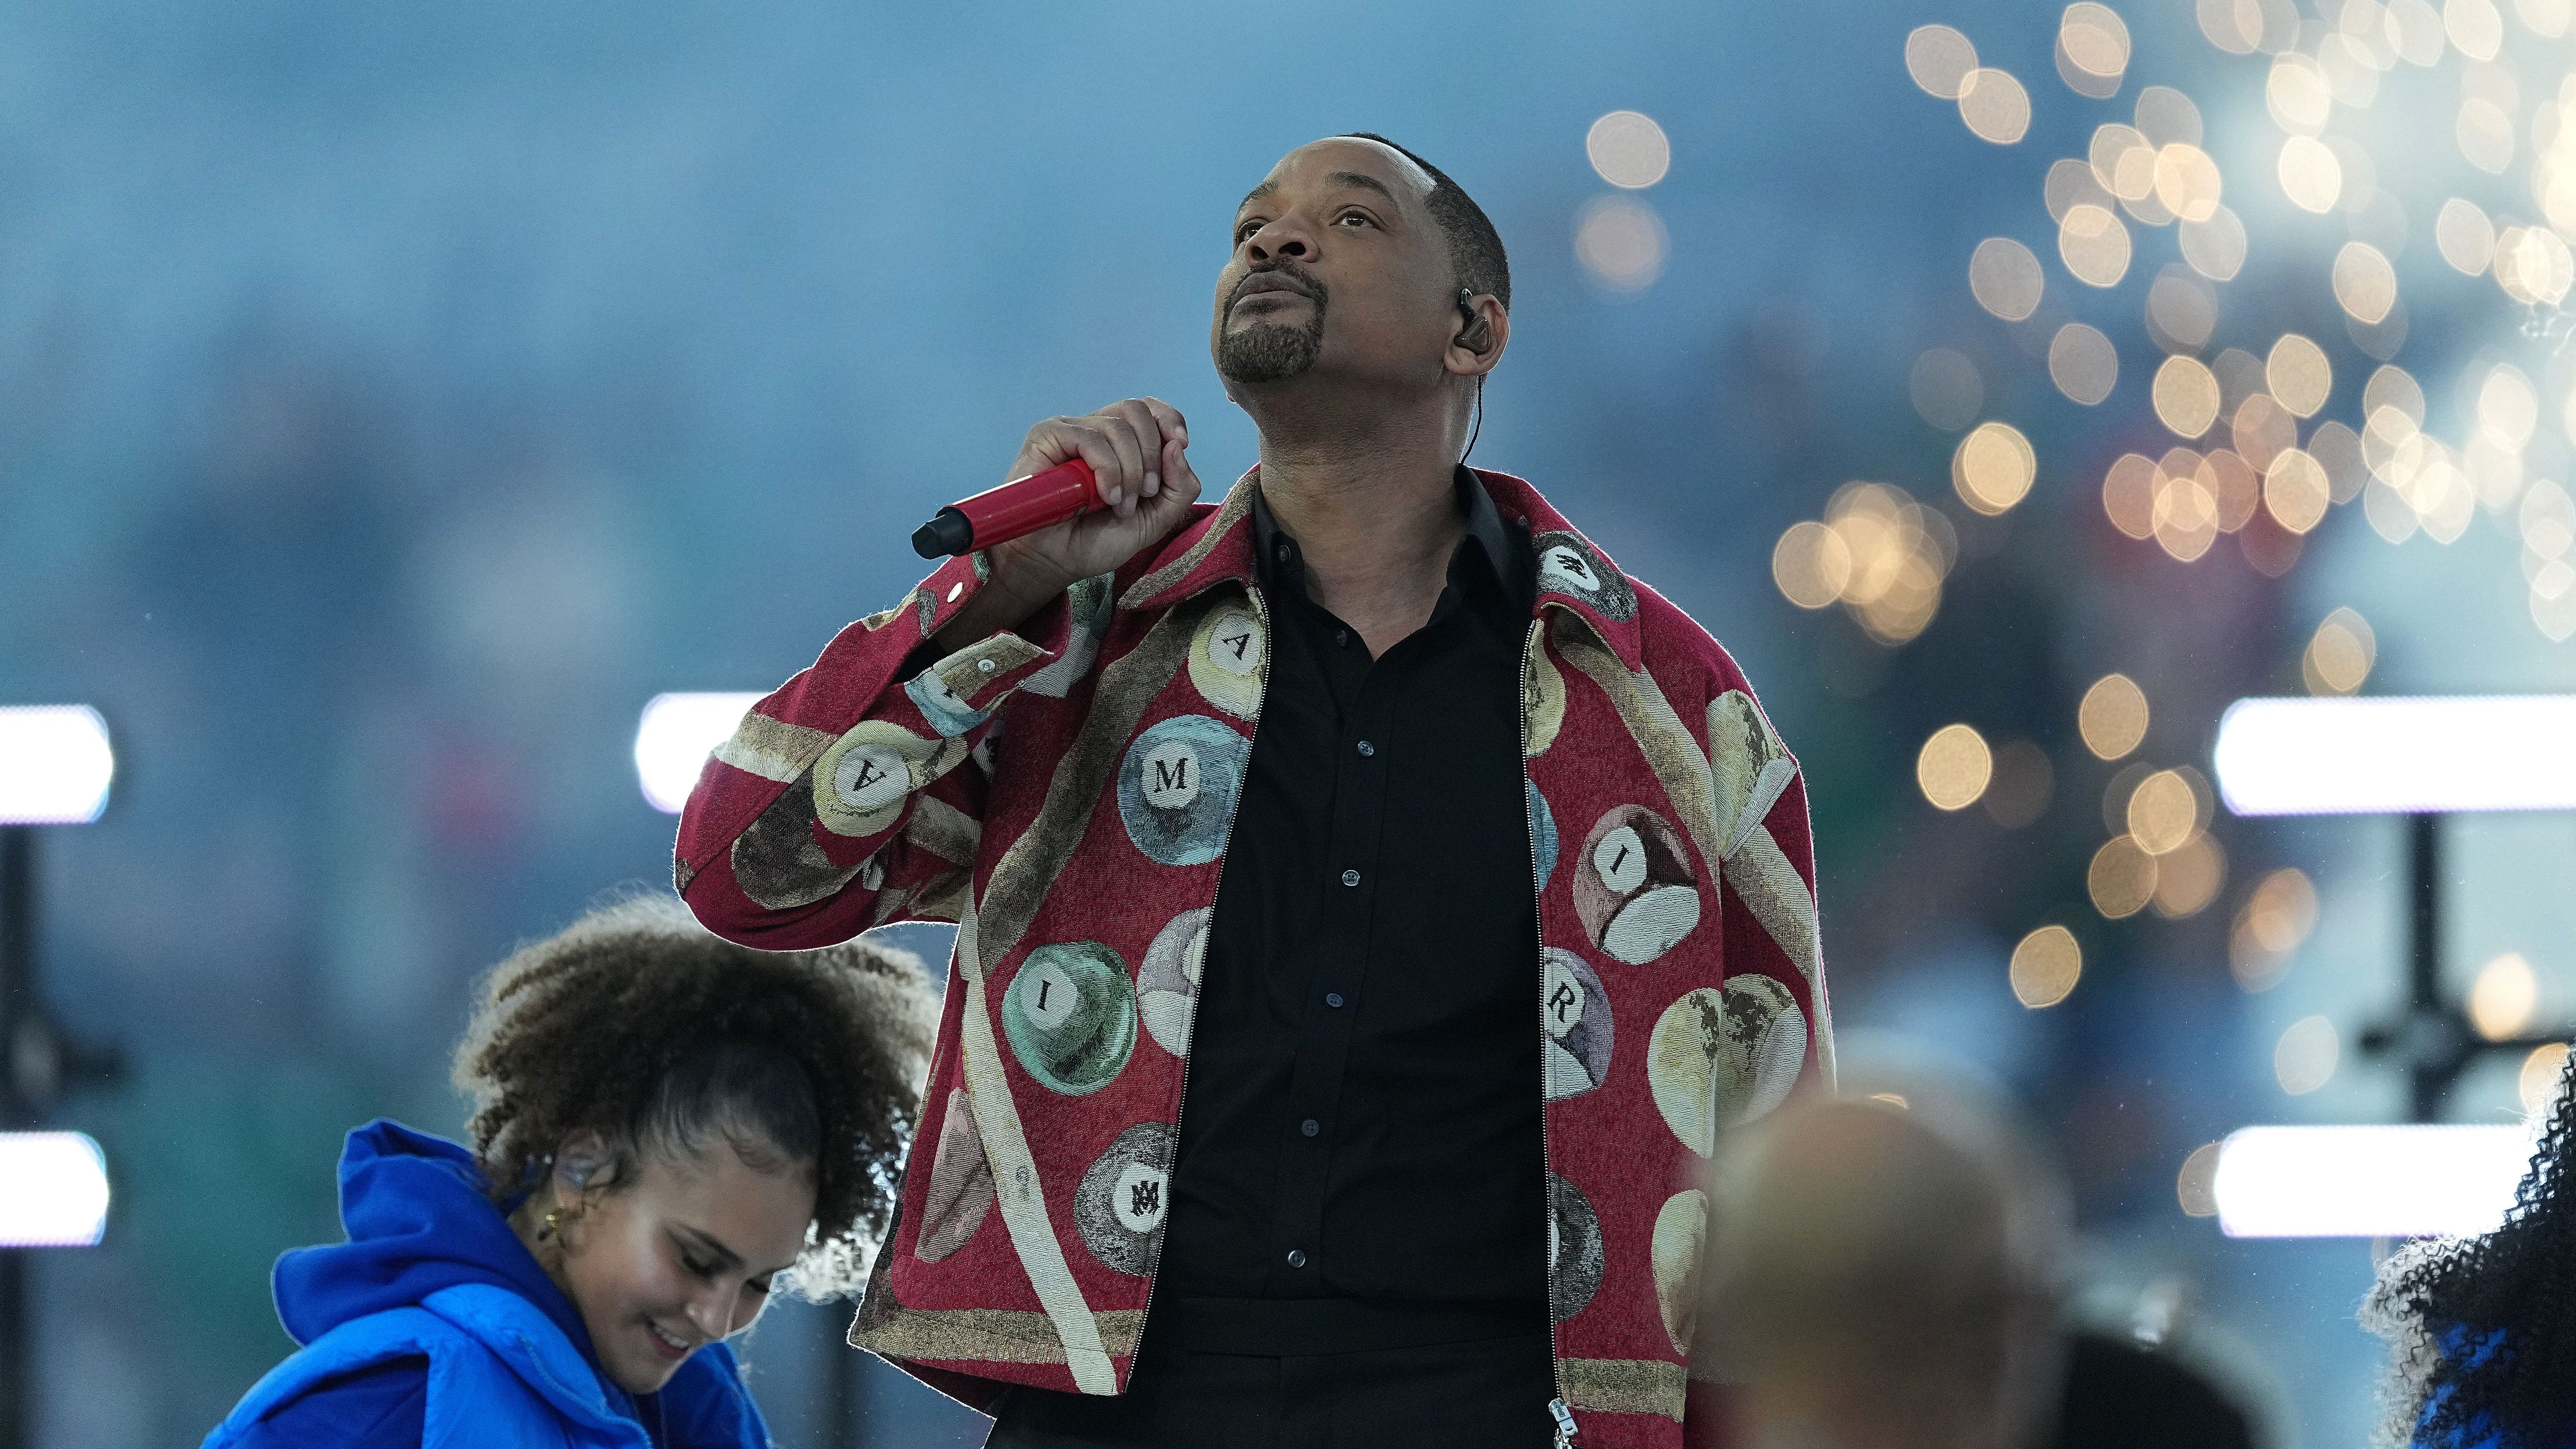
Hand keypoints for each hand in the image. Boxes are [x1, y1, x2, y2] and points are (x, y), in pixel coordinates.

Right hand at [938, 399, 1203, 645]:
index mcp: (1121, 443)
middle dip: (1152, 456)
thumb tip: (1178, 445)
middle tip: (1145, 494)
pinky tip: (1104, 496)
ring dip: (1129, 472)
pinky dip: (1107, 468)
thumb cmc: (1095, 541)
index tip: (1181, 444)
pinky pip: (1089, 437)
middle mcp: (1095, 430)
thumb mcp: (1155, 521)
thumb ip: (1180, 488)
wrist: (1054, 563)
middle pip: (1138, 411)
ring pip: (1117, 427)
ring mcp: (1071, 431)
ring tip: (1119, 505)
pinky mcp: (1047, 437)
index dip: (1169, 420)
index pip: (1150, 409)